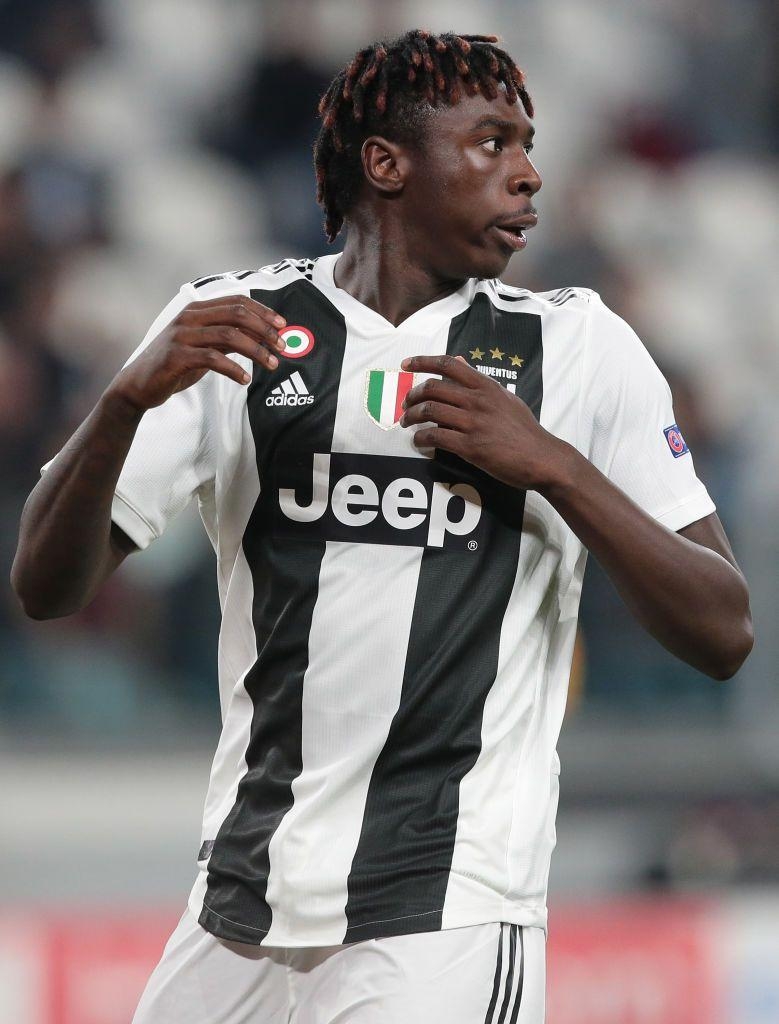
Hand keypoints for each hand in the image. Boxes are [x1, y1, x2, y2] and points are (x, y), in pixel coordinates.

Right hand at [108, 295, 286, 410]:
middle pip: (237, 314)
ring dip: (256, 350)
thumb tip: (262, 336)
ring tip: (272, 365)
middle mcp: (189, 317)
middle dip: (265, 329)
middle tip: (283, 346)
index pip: (237, 301)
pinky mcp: (176, 356)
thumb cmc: (175, 365)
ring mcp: (181, 335)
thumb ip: (228, 339)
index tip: (283, 325)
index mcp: (197, 310)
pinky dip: (234, 369)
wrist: (139, 385)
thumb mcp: (205, 348)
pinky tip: (245, 380)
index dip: (263, 311)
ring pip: (229, 335)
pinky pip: (213, 358)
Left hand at [399, 354, 568, 491]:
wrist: (541, 458)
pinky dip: (421, 438)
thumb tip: (459, 362)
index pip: (448, 364)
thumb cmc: (524, 429)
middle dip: (411, 395)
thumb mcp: (505, 398)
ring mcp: (474, 423)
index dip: (422, 361)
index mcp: (486, 386)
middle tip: (405, 405)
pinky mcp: (470, 446)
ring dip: (411, 416)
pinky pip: (435, 436)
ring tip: (407, 423)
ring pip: (430, 411)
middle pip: (432, 387)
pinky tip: (419, 441)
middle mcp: (478, 400)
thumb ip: (480, 381)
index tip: (405, 364)